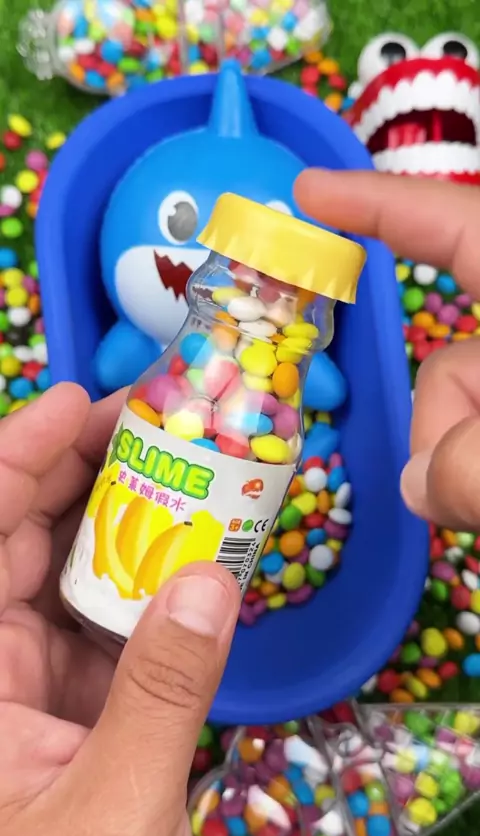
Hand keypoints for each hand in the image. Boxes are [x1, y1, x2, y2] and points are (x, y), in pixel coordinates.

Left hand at [0, 383, 239, 835]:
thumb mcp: (113, 813)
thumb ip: (161, 695)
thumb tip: (211, 585)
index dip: (18, 458)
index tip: (77, 404)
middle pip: (21, 540)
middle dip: (85, 474)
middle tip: (157, 430)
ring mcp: (26, 687)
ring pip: (68, 577)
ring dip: (127, 526)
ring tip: (186, 479)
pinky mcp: (69, 707)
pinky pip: (106, 625)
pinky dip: (150, 588)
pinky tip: (193, 559)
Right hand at [295, 169, 479, 530]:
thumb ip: (471, 466)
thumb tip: (419, 483)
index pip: (460, 226)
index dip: (382, 204)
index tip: (307, 195)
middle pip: (447, 364)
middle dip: (438, 424)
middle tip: (459, 492)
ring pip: (456, 420)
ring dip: (456, 469)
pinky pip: (465, 448)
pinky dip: (467, 481)